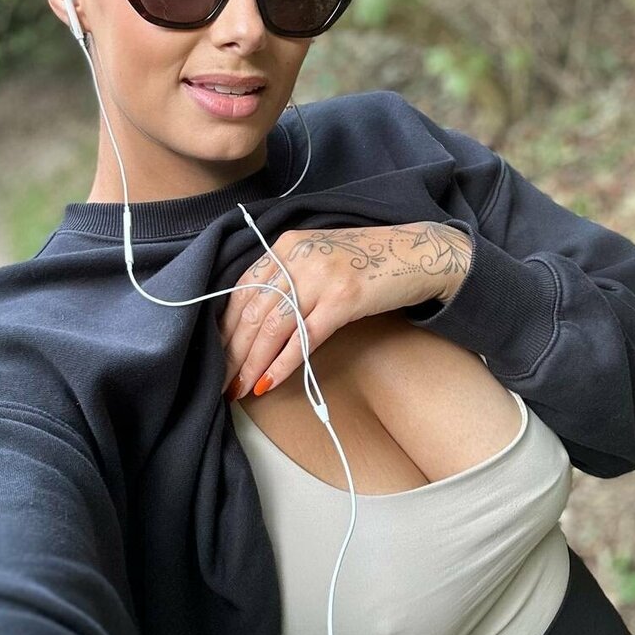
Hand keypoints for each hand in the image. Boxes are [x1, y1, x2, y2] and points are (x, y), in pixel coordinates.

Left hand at [218, 221, 471, 400]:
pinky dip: (283, 363)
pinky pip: (305, 337)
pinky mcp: (344, 298)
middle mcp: (298, 256)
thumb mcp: (319, 259)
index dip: (226, 328)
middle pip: (253, 312)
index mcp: (287, 245)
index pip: (242, 290)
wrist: (418, 253)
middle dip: (233, 352)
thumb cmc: (368, 261)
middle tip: (222, 383)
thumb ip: (288, 278)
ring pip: (273, 327)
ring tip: (240, 389)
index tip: (216, 357)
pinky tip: (269, 382)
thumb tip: (256, 324)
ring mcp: (321, 276)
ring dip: (252, 364)